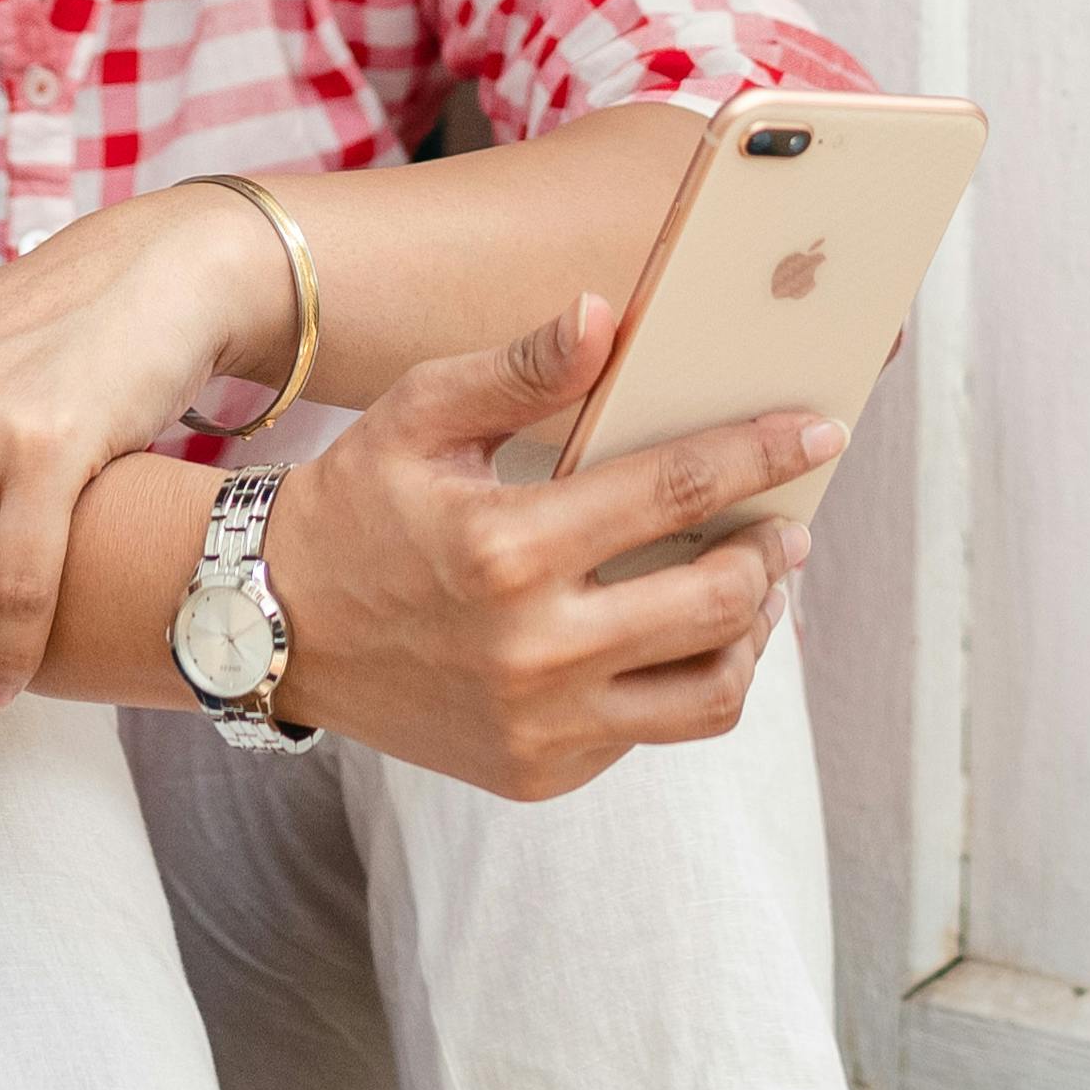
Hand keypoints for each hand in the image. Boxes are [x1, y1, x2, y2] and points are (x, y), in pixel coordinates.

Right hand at [250, 295, 831, 800]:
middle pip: (716, 601)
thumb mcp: (420, 414)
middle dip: (773, 552)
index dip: (761, 454)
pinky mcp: (536, 772)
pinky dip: (678, 680)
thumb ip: (520, 369)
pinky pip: (647, 731)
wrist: (268, 629)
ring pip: (708, 693)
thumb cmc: (356, 504)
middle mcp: (532, 650)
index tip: (820, 430)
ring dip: (751, 634)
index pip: (676, 490)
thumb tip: (607, 316)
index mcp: (508, 547)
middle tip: (789, 526)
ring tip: (752, 591)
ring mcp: (539, 725)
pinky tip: (670, 635)